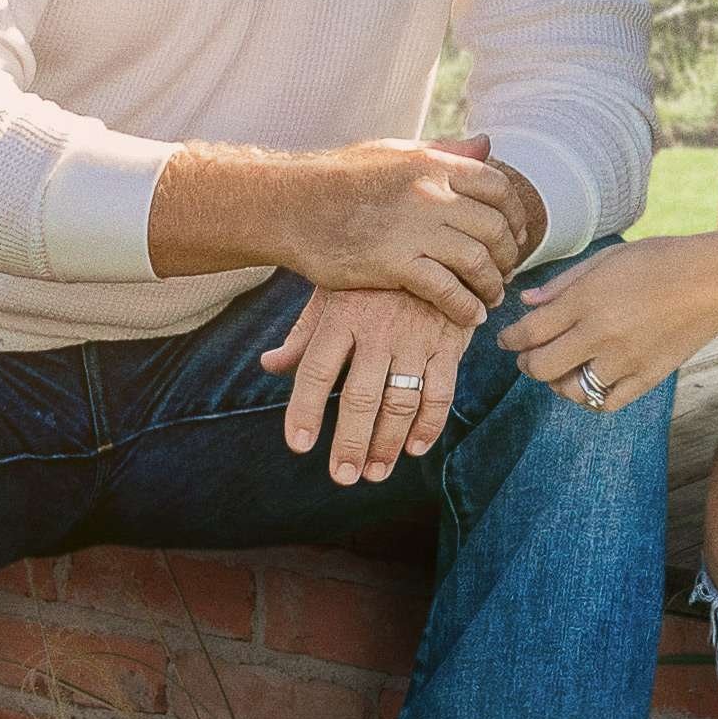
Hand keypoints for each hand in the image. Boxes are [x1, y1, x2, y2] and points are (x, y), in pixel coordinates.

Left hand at [264, 286, 474, 484]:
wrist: (433, 242)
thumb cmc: (371, 276)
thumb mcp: (331, 293)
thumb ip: (303, 335)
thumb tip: (269, 366)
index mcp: (341, 315)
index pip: (315, 369)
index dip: (304, 410)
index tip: (299, 446)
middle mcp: (377, 328)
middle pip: (360, 396)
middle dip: (350, 442)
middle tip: (342, 476)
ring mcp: (416, 337)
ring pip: (401, 401)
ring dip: (387, 443)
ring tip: (374, 472)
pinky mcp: (449, 343)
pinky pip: (440, 392)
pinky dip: (429, 425)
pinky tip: (414, 448)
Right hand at [284, 139, 524, 324]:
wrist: (289, 206)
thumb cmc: (338, 178)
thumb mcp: (394, 152)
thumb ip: (444, 151)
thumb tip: (486, 143)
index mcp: (433, 164)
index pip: (498, 188)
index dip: (515, 215)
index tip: (515, 236)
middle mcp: (430, 194)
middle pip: (494, 228)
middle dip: (507, 257)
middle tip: (503, 273)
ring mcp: (413, 230)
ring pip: (478, 262)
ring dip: (491, 286)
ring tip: (489, 298)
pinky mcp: (393, 265)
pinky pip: (447, 291)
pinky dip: (464, 308)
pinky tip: (468, 316)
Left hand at [496, 233, 717, 412]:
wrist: (714, 282)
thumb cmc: (660, 261)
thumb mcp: (605, 260)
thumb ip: (562, 284)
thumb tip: (526, 302)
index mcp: (586, 301)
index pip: (529, 332)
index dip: (510, 339)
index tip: (506, 339)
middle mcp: (600, 334)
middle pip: (541, 368)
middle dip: (526, 363)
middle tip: (527, 356)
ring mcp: (624, 361)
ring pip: (570, 391)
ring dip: (557, 383)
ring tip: (562, 368)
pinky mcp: (647, 378)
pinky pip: (606, 402)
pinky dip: (592, 397)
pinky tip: (591, 379)